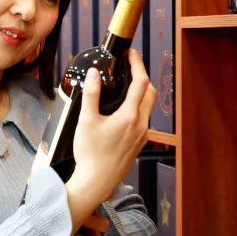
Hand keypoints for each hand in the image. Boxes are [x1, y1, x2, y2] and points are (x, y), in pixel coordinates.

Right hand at [66, 49, 155, 232]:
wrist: (96, 182)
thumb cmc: (90, 154)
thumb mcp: (86, 120)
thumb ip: (91, 94)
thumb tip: (94, 74)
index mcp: (130, 116)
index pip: (140, 82)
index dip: (137, 64)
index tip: (131, 54)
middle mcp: (141, 125)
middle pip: (150, 93)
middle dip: (143, 76)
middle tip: (130, 66)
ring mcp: (142, 135)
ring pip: (148, 107)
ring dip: (141, 92)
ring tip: (126, 85)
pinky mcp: (139, 144)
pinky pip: (144, 119)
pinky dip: (138, 107)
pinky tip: (123, 109)